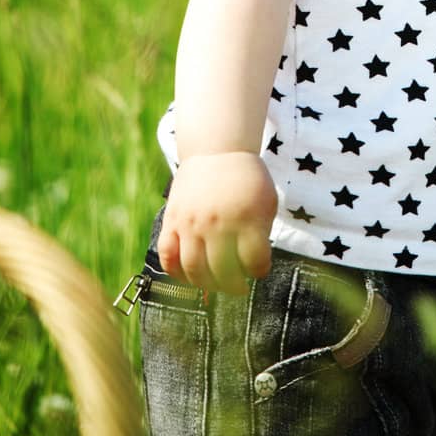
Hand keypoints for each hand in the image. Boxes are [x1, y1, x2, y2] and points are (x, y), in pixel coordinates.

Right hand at [157, 151, 278, 295]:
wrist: (217, 149)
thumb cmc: (247, 179)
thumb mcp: (267, 200)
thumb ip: (263, 234)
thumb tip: (255, 267)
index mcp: (246, 216)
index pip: (254, 261)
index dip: (259, 271)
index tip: (258, 270)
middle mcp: (217, 221)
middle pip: (223, 271)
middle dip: (233, 285)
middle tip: (238, 286)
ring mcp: (191, 222)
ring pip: (194, 269)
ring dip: (206, 285)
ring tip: (216, 284)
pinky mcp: (172, 221)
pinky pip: (167, 256)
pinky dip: (176, 273)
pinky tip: (189, 277)